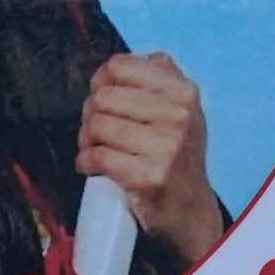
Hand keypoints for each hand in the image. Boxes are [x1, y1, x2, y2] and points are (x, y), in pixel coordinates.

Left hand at [80, 51, 220, 261]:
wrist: (189, 209)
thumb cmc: (175, 155)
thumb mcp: (179, 109)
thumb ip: (156, 79)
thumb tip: (115, 65)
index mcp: (184, 92)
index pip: (119, 66)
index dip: (100, 81)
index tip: (102, 98)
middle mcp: (179, 116)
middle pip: (102, 97)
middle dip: (90, 115)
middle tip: (97, 131)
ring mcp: (167, 147)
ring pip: (96, 125)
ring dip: (86, 140)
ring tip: (97, 149)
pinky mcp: (150, 176)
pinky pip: (96, 156)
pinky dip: (85, 162)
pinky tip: (95, 167)